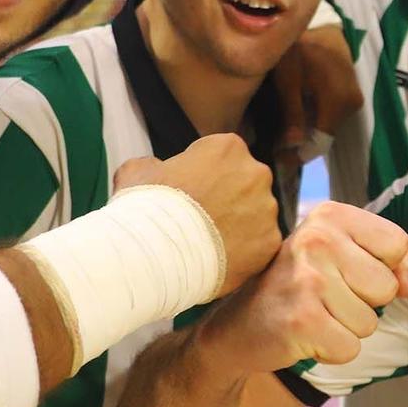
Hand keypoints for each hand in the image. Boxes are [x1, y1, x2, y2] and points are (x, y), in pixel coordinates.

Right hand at [115, 134, 281, 291]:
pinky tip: (221, 259)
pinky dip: (246, 251)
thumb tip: (154, 169)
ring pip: (257, 214)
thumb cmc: (146, 209)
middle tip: (202, 220)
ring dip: (240, 224)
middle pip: (245, 183)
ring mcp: (267, 208)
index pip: (222, 156)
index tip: (191, 193)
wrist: (158, 255)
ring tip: (210, 243)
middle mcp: (256, 172)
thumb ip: (154, 165)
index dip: (205, 175)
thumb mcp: (137, 172)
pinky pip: (260, 243)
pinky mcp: (271, 240)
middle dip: (229, 198)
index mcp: (228, 147)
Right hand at [205, 201, 407, 368]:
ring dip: (346, 328)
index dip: (385, 268)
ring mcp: (308, 280)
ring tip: (314, 315)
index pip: (398, 244)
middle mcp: (318, 240)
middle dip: (364, 303)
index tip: (351, 274)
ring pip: (370, 321)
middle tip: (326, 299)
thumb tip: (407, 281)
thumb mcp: (341, 256)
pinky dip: (332, 351)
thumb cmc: (299, 288)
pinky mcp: (302, 320)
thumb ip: (389, 260)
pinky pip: (351, 348)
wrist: (237, 326)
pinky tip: (306, 336)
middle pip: (387, 286)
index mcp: (330, 216)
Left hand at [273, 24, 362, 152]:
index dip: (299, 154)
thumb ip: (292, 113)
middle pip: (324, 136)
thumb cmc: (301, 49)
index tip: (278, 160)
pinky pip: (332, 116)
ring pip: (328, 127)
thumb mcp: (289, 78)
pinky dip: (315, 120)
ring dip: (308, 132)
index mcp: (337, 101)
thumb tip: (291, 146)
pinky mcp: (352, 95)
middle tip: (276, 146)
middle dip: (301, 144)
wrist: (323, 27)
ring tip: (284, 132)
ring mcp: (354, 100)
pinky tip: (299, 116)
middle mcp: (352, 104)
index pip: (319, 141)